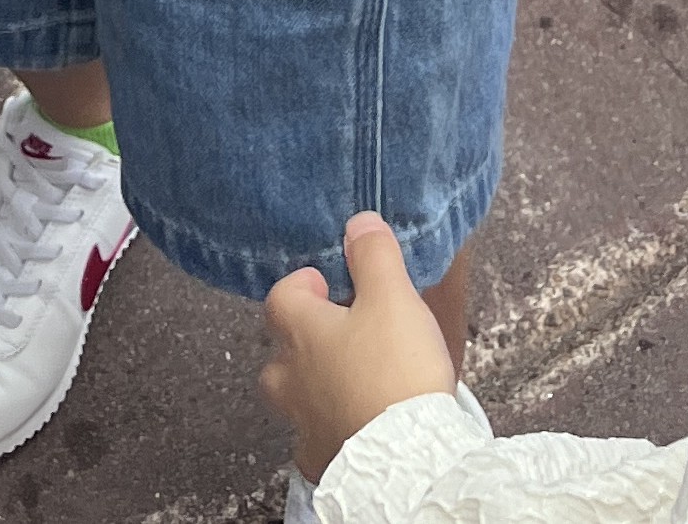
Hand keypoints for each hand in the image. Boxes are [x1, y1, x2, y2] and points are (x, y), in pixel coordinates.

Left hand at [261, 216, 457, 483]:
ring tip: (350, 385)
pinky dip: (332, 433)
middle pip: (278, 352)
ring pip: (294, 400)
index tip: (325, 283)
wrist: (409, 464)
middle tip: (337, 336)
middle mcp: (289, 378)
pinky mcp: (323, 464)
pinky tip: (357, 431)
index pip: (281, 295)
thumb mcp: (393, 298)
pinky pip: (317, 443)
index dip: (302, 285)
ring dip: (314, 389)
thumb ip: (374, 255)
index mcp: (299, 331)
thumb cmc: (397, 374)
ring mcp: (302, 425)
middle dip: (300, 342)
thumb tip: (358, 223)